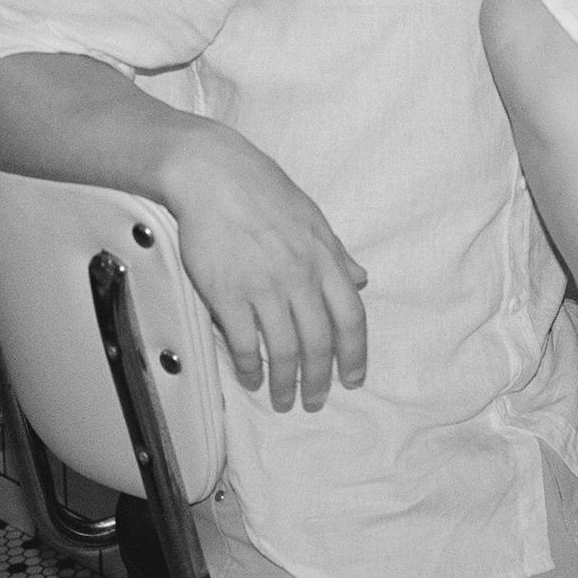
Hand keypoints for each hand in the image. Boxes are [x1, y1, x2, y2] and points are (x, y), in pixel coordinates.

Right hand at [162, 128, 368, 412]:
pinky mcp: (227, 293)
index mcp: (324, 259)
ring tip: (283, 399)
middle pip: (319, 341)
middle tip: (315, 402)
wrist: (215, 175)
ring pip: (283, 348)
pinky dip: (249, 366)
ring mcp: (263, 286)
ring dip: (285, 382)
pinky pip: (243, 341)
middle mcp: (299, 276)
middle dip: (320, 379)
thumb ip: (338, 255)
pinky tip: (250, 377)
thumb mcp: (314, 219)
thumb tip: (362, 281)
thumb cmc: (265, 193)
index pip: (351, 317)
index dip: (355, 353)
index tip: (353, 379)